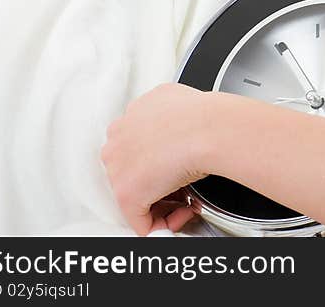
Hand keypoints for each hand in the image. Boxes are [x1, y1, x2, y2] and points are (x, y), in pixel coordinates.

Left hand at [101, 82, 211, 235]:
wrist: (206, 129)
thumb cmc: (202, 116)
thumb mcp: (176, 100)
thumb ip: (166, 115)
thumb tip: (179, 125)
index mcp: (130, 118)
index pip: (138, 147)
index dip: (162, 161)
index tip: (179, 167)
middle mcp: (118, 141)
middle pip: (136, 172)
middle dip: (162, 184)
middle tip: (187, 188)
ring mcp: (118, 168)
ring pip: (138, 196)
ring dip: (166, 203)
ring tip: (190, 202)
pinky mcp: (127, 195)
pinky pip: (141, 221)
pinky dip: (166, 223)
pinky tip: (186, 212)